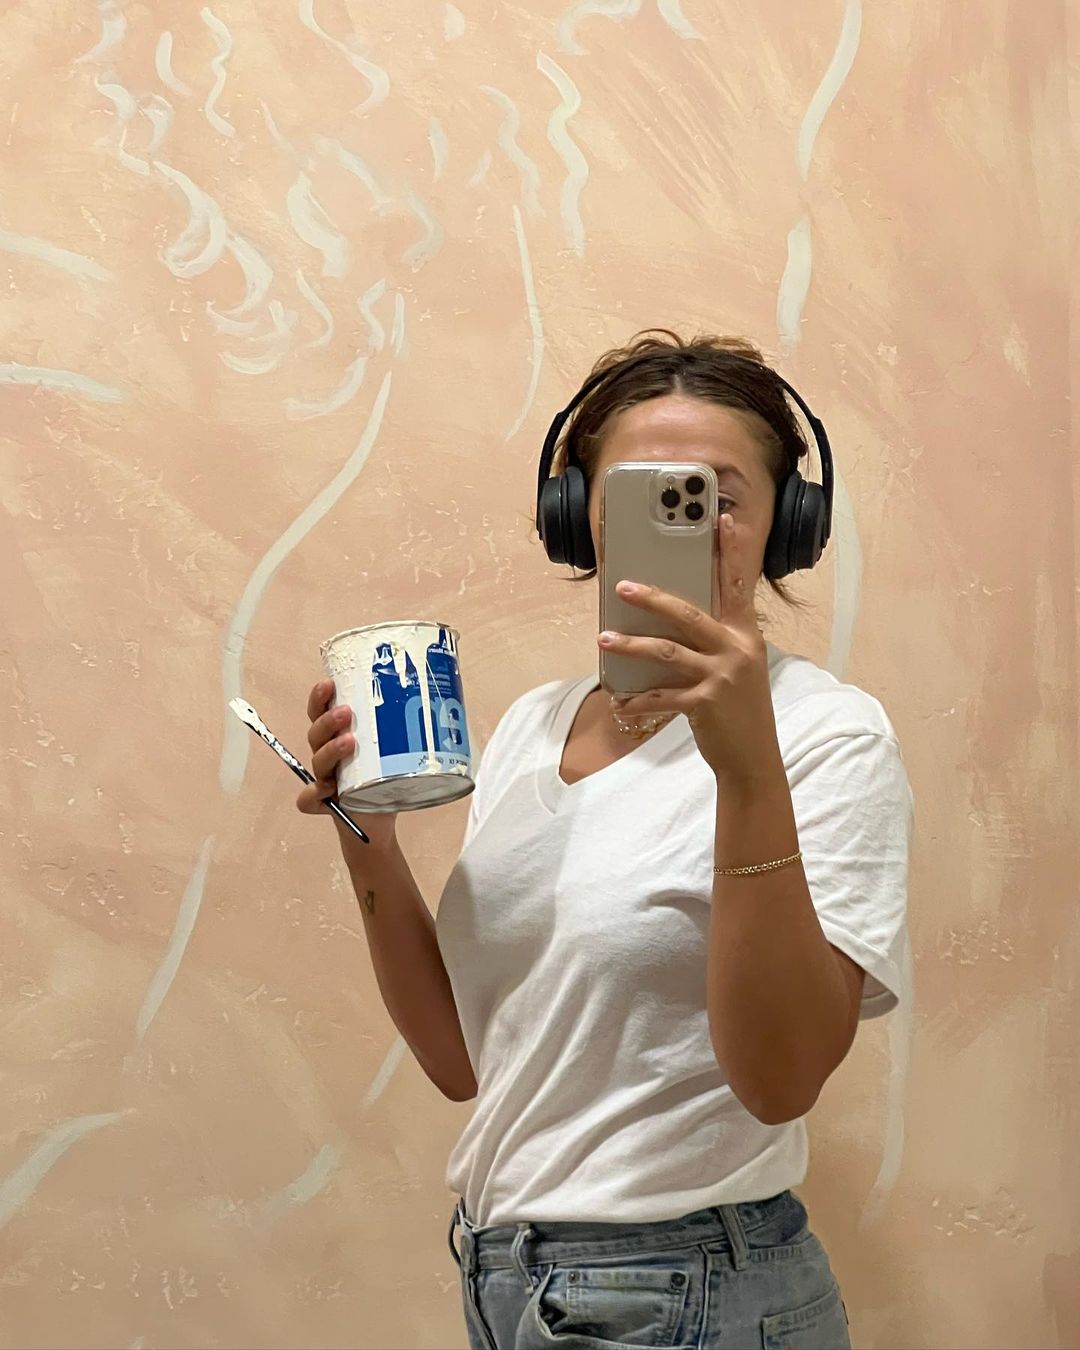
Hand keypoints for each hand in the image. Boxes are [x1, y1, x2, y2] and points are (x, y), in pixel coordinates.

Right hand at [299, 679, 398, 854]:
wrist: (378, 820)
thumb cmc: (386, 777)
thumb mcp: (398, 749)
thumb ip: (409, 728)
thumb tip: (445, 700)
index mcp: (339, 735)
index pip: (321, 711)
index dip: (320, 697)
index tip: (330, 683)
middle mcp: (327, 753)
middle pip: (317, 733)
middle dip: (329, 720)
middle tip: (346, 712)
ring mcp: (325, 778)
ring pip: (317, 761)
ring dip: (330, 750)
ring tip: (350, 742)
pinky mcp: (326, 803)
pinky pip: (308, 799)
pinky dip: (314, 794)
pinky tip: (328, 789)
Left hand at [596, 513, 779, 780]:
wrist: (753, 758)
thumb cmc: (739, 709)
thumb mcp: (738, 668)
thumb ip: (714, 642)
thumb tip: (671, 623)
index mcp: (745, 636)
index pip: (737, 585)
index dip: (731, 551)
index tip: (723, 520)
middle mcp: (736, 650)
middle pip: (688, 614)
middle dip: (652, 598)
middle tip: (622, 586)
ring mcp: (722, 676)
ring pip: (667, 651)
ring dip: (631, 646)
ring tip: (604, 640)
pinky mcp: (706, 703)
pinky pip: (661, 696)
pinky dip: (636, 700)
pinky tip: (617, 702)